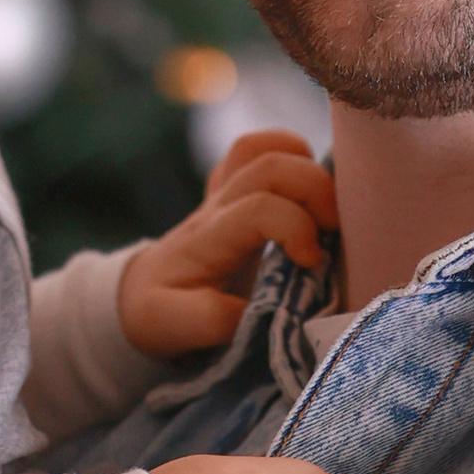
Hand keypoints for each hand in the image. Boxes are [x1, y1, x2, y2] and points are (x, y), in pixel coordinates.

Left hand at [117, 130, 337, 357]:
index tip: (311, 262)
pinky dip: (295, 157)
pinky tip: (310, 196)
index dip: (296, 227)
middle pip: (270, 164)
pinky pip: (261, 148)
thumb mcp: (174, 326)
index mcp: (208, 238)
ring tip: (327, 211)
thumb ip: (214, 320)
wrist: (139, 293)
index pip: (259, 208)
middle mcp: (217, 205)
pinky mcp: (234, 189)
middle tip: (335, 230)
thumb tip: (260, 310)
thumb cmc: (161, 311)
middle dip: (315, 189)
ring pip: (266, 147)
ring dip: (308, 167)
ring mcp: (224, 191)